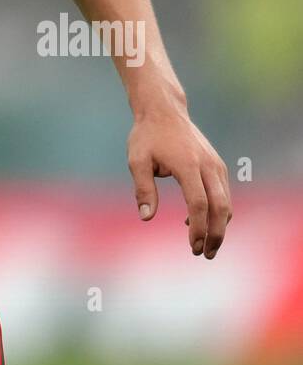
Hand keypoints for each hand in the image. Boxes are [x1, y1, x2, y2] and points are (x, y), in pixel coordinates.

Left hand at [127, 107, 231, 257]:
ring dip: (219, 226)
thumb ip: (143, 188)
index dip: (198, 228)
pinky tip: (198, 220)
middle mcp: (208, 165)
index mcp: (188, 164)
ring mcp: (216, 165)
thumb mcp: (137, 160)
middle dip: (216, 234)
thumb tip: (146, 217)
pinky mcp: (217, 165)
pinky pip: (223, 194)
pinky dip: (217, 212)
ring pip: (226, 202)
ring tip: (205, 245)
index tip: (193, 246)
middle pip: (221, 207)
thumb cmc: (147, 136)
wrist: (164, 110)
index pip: (199, 204)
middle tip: (205, 254)